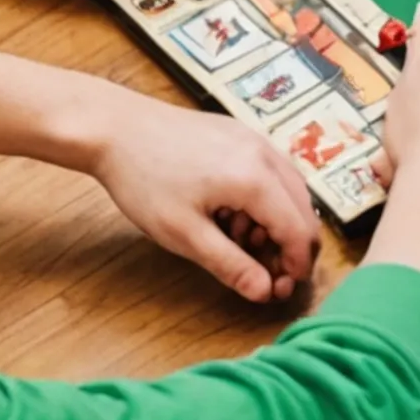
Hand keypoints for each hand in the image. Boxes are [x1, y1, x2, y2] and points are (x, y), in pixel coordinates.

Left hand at [87, 91, 320, 301]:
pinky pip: (270, 170)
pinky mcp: (240, 132)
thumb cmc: (144, 179)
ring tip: (237, 241)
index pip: (298, 231)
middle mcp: (265, 153)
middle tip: (265, 273)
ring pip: (289, 189)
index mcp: (255, 179)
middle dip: (291, 246)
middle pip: (303, 209)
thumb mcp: (184, 233)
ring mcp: (254, 138)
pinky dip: (264, 199)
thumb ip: (229, 264)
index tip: (281, 290)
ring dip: (276, 223)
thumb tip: (264, 292)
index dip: (296, 265)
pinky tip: (230, 212)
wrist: (115, 127)